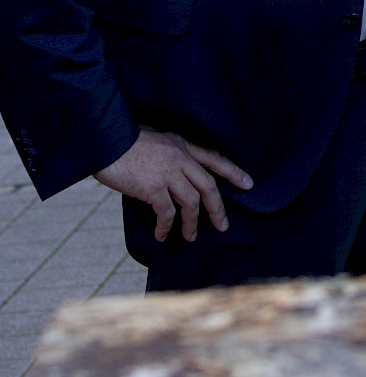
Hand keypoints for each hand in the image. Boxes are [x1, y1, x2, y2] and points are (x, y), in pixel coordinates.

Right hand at [94, 128, 252, 242]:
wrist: (105, 140)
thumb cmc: (125, 141)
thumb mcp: (156, 140)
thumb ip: (170, 155)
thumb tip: (175, 175)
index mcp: (181, 144)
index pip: (214, 158)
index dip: (233, 171)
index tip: (248, 184)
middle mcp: (180, 157)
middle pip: (208, 185)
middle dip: (217, 208)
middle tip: (223, 225)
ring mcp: (168, 172)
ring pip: (191, 202)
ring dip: (191, 223)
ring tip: (190, 237)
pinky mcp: (153, 187)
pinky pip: (167, 212)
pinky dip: (166, 226)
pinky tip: (162, 235)